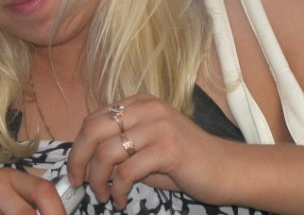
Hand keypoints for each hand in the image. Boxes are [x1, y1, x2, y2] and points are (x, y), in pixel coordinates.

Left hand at [66, 93, 230, 208]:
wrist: (227, 169)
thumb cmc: (184, 161)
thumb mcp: (147, 146)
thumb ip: (119, 147)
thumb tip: (84, 163)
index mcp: (139, 102)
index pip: (93, 119)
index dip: (78, 147)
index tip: (76, 170)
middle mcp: (146, 108)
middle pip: (92, 130)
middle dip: (78, 160)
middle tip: (77, 183)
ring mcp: (158, 126)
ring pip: (106, 152)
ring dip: (98, 180)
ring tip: (104, 196)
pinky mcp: (168, 148)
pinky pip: (127, 172)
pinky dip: (118, 190)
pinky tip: (122, 200)